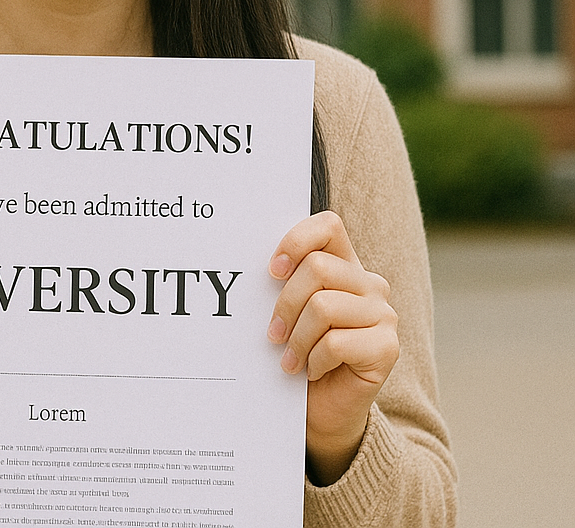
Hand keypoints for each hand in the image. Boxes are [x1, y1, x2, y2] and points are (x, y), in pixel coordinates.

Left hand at [267, 210, 399, 484]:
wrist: (323, 409)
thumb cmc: (300, 352)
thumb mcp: (289, 310)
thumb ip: (284, 281)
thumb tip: (247, 263)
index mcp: (346, 265)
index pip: (328, 226)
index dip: (296, 241)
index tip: (272, 270)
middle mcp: (370, 284)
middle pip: (318, 268)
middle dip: (286, 303)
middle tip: (272, 333)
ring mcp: (383, 315)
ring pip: (323, 306)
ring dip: (297, 337)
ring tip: (289, 358)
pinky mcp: (387, 348)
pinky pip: (336, 341)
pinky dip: (314, 359)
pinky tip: (311, 371)